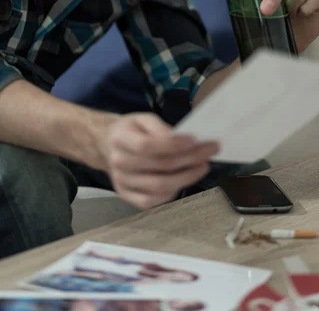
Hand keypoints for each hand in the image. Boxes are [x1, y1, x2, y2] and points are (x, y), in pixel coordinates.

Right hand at [96, 113, 218, 208]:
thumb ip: (160, 127)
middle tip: (211, 151)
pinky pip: (152, 201)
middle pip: (159, 166)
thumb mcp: (143, 119)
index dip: (173, 144)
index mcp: (121, 139)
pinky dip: (172, 193)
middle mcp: (119, 162)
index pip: (148, 146)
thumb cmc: (132, 130)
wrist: (108, 145)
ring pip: (159, 186)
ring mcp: (121, 182)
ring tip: (203, 166)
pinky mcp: (126, 195)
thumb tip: (181, 138)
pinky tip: (184, 180)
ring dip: (187, 177)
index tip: (195, 140)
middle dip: (190, 159)